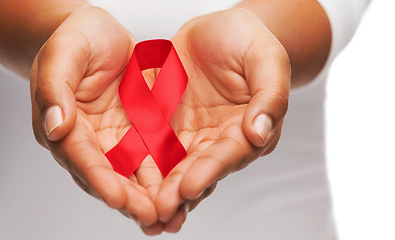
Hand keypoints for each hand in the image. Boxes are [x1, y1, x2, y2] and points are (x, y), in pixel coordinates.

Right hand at [30, 6, 163, 228]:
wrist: (99, 33)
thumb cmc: (76, 37)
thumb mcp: (63, 52)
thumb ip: (55, 88)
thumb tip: (55, 127)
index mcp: (63, 124)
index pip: (80, 156)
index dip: (98, 178)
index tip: (116, 197)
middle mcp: (88, 140)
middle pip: (107, 175)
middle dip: (128, 198)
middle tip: (151, 216)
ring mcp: (114, 139)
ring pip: (131, 175)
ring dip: (149, 197)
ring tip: (169, 216)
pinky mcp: (137, 134)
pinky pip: (153, 159)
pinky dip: (165, 177)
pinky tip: (183, 191)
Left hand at [153, 8, 290, 231]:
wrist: (216, 29)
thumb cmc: (247, 39)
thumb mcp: (266, 58)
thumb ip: (270, 95)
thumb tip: (260, 133)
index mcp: (247, 129)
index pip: (229, 154)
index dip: (210, 171)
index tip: (189, 186)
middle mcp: (219, 140)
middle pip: (198, 169)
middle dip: (179, 191)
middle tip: (159, 210)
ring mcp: (191, 135)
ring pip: (173, 167)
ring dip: (158, 190)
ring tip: (143, 212)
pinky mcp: (166, 126)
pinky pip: (151, 148)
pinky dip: (140, 168)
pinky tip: (125, 184)